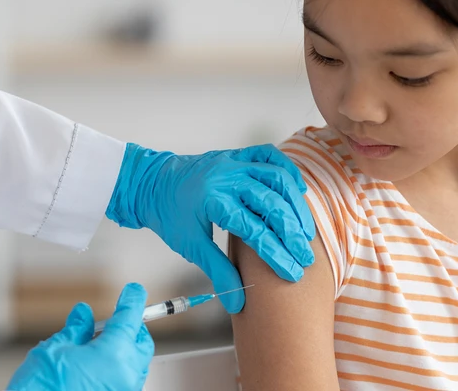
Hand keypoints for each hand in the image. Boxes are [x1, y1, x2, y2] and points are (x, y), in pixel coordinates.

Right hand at [7, 283, 153, 390]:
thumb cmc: (40, 388)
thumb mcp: (54, 351)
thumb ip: (76, 330)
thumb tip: (84, 315)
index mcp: (114, 354)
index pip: (130, 318)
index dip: (132, 300)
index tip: (133, 290)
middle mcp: (126, 374)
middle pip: (141, 343)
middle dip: (131, 328)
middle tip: (112, 322)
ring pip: (136, 364)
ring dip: (124, 350)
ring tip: (97, 346)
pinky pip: (125, 381)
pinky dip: (117, 369)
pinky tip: (96, 367)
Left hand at [106, 143, 315, 312]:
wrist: (151, 183)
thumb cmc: (170, 215)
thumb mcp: (190, 246)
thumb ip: (218, 271)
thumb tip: (238, 304)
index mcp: (214, 200)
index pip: (255, 231)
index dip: (277, 254)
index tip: (292, 273)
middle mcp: (227, 177)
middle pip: (272, 205)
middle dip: (292, 235)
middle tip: (304, 258)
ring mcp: (234, 162)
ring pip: (277, 178)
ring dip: (296, 206)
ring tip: (306, 232)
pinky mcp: (237, 154)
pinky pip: (269, 155)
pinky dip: (287, 170)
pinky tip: (298, 191)